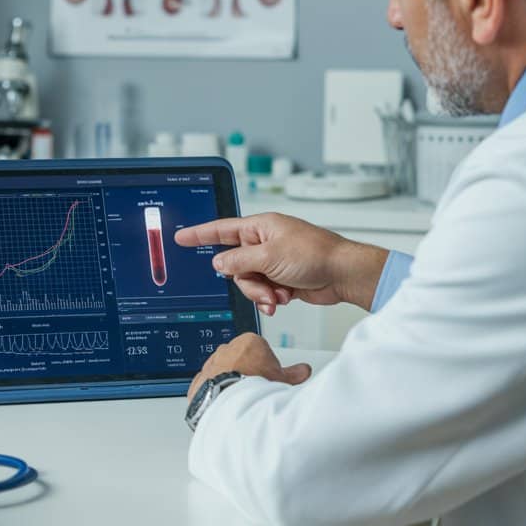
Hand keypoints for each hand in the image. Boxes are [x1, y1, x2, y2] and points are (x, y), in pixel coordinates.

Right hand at [174, 212, 389, 313]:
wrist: (343, 274)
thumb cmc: (317, 254)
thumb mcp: (270, 256)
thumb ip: (239, 260)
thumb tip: (219, 263)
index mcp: (261, 227)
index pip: (222, 230)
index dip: (200, 234)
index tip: (182, 237)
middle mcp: (265, 243)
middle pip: (235, 264)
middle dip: (248, 282)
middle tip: (264, 287)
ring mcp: (273, 261)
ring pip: (248, 282)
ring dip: (262, 292)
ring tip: (279, 295)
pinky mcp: (281, 278)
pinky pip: (263, 291)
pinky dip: (272, 298)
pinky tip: (284, 299)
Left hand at [187, 333, 309, 400]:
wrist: (230, 401)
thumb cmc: (255, 387)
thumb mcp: (283, 379)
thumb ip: (295, 373)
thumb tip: (305, 370)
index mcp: (249, 342)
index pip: (260, 350)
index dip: (266, 365)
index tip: (269, 377)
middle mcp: (227, 348)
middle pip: (241, 359)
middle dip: (247, 371)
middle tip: (256, 387)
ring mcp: (212, 363)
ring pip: (223, 370)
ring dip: (230, 380)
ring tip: (242, 397)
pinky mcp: (200, 379)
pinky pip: (209, 383)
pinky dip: (215, 391)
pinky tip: (225, 401)